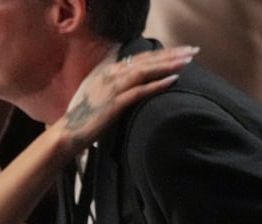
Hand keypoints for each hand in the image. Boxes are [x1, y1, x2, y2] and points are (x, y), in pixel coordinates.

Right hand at [56, 46, 197, 152]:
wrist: (68, 134)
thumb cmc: (85, 119)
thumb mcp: (100, 96)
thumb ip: (116, 87)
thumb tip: (135, 85)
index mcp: (108, 72)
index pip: (140, 57)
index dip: (162, 52)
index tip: (181, 51)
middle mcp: (111, 75)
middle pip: (146, 60)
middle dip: (171, 54)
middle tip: (192, 51)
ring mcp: (112, 89)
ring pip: (145, 71)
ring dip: (168, 64)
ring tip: (187, 61)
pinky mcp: (115, 104)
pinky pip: (140, 91)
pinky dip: (157, 84)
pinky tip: (173, 79)